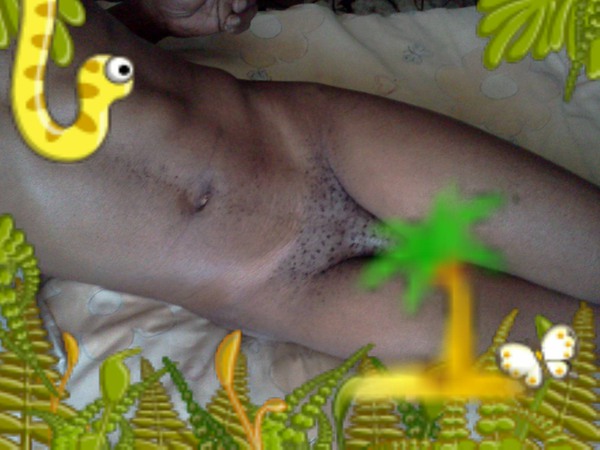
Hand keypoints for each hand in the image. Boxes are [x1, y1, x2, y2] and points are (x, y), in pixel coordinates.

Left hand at [133, 0, 257, 37]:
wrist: (164, 15)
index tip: (238, 0)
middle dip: (247, 1)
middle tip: (237, 7)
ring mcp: (227, 5)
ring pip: (250, 9)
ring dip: (245, 16)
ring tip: (231, 21)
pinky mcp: (225, 21)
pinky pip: (242, 24)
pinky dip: (239, 26)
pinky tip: (228, 27)